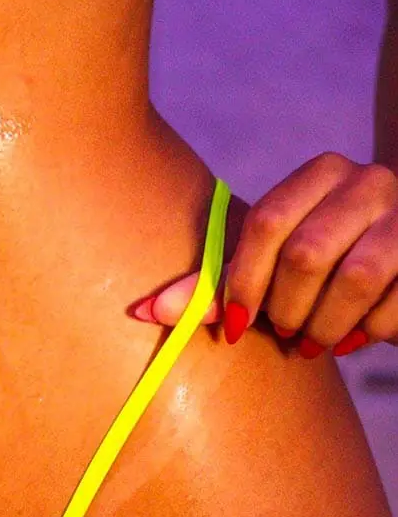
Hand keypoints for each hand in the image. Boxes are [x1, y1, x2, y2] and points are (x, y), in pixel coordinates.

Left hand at [132, 154, 397, 356]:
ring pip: (356, 278)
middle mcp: (368, 182)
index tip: (236, 327)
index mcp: (322, 174)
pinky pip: (395, 306)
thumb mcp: (272, 267)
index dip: (242, 283)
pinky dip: (370, 333)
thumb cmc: (321, 269)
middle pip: (307, 253)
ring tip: (315, 342)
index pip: (265, 224)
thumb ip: (215, 285)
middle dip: (287, 310)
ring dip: (326, 326)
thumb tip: (144, 311)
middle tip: (284, 334)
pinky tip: (358, 336)